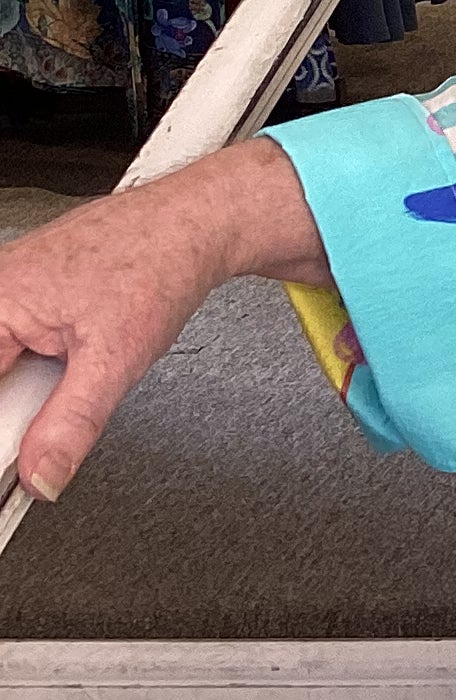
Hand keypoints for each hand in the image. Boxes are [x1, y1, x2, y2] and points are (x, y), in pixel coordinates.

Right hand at [0, 140, 327, 501]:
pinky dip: (40, 364)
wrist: (192, 224)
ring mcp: (12, 288)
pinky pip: (18, 342)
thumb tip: (41, 475)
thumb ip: (71, 424)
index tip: (21, 461)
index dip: (8, 431)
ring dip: (30, 385)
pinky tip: (74, 353)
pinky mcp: (30, 291)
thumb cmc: (156, 264)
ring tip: (79, 364)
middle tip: (61, 409)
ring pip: (7, 364)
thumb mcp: (114, 360)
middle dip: (20, 406)